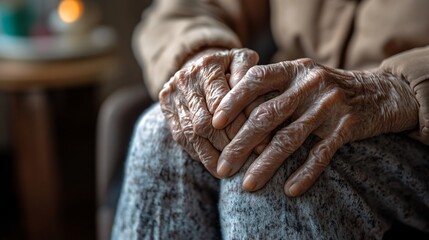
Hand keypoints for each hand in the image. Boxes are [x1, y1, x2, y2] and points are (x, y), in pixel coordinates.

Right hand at [159, 48, 258, 176]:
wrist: (199, 63)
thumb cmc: (230, 66)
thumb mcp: (243, 62)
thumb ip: (251, 78)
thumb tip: (258, 107)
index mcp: (207, 66)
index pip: (222, 103)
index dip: (238, 127)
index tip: (256, 146)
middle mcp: (185, 79)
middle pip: (204, 123)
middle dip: (225, 145)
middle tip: (243, 163)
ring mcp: (172, 95)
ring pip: (191, 134)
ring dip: (210, 156)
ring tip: (227, 171)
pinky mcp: (166, 108)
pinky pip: (181, 138)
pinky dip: (198, 153)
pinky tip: (213, 164)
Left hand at [213, 58, 418, 195]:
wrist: (376, 93)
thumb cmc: (323, 89)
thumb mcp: (299, 79)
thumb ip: (271, 89)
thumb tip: (228, 111)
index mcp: (292, 70)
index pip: (255, 80)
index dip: (232, 100)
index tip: (214, 123)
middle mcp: (309, 84)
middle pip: (267, 116)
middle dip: (241, 144)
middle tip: (223, 167)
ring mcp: (329, 105)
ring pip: (289, 138)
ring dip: (265, 164)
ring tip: (247, 184)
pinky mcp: (347, 127)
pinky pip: (321, 154)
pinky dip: (305, 173)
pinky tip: (290, 189)